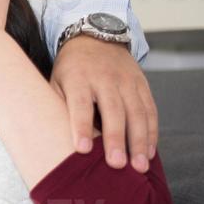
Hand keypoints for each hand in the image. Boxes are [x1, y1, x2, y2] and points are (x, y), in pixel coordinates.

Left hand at [50, 35, 157, 171]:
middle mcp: (105, 79)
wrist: (95, 37)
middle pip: (113, 111)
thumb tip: (52, 141)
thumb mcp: (56, 81)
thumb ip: (57, 107)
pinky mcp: (142, 84)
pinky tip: (149, 152)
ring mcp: (127, 81)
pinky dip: (151, 132)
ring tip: (139, 167)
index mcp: (79, 79)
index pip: (80, 105)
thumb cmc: (70, 70)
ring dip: (140, 141)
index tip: (82, 150)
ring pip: (137, 112)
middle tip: (117, 164)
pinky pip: (150, 110)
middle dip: (116, 139)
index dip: (81, 127)